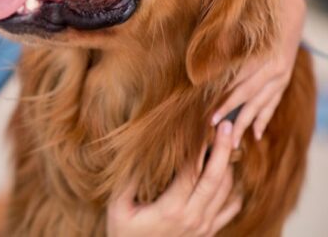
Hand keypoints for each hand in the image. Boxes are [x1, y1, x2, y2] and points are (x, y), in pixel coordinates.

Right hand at [107, 121, 241, 236]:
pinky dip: (234, 189)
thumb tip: (136, 151)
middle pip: (217, 178)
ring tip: (225, 143)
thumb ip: (128, 180)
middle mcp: (193, 218)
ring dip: (228, 165)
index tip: (201, 125)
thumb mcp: (118, 207)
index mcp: (171, 209)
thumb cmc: (125, 234)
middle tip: (224, 126)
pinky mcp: (208, 232)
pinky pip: (231, 208)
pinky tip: (229, 175)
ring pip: (227, 191)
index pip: (192, 171)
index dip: (198, 146)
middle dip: (222, 149)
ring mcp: (204, 227)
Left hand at [211, 0, 305, 146]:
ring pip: (262, 105)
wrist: (289, 9)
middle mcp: (275, 70)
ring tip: (234, 142)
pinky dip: (264, 118)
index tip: (209, 117)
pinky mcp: (283, 80)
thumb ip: (222, 44)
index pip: (239, 86)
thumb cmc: (256, 16)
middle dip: (232, 117)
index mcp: (262, 58)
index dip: (224, 103)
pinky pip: (273, 103)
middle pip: (250, 99)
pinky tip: (256, 135)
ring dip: (247, 123)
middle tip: (214, 132)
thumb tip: (200, 63)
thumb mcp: (238, 27)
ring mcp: (281, 77)